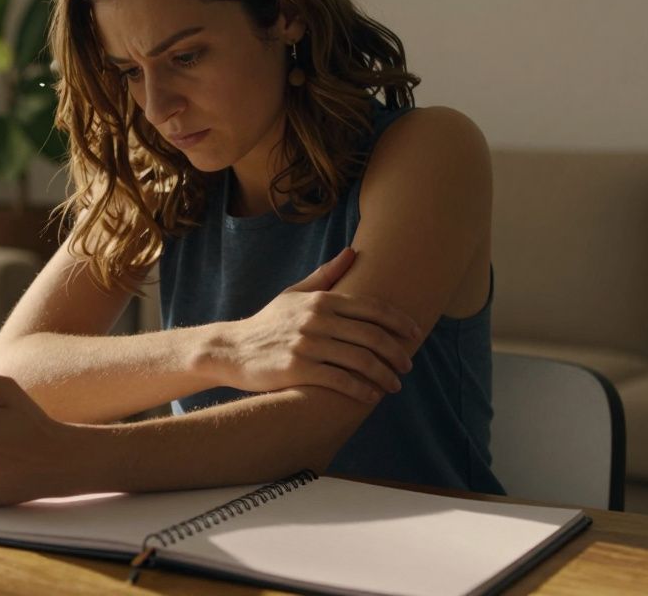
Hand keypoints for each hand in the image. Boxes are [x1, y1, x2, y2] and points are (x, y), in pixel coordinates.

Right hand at [218, 248, 421, 402]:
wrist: (232, 350)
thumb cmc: (268, 323)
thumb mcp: (294, 294)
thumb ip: (326, 275)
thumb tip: (353, 252)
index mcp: (321, 300)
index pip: (371, 308)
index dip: (399, 321)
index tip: (415, 333)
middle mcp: (316, 319)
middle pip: (372, 335)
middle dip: (396, 352)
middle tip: (408, 365)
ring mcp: (307, 344)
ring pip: (360, 360)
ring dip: (384, 375)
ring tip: (394, 385)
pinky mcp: (298, 369)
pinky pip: (340, 381)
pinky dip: (361, 390)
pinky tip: (371, 396)